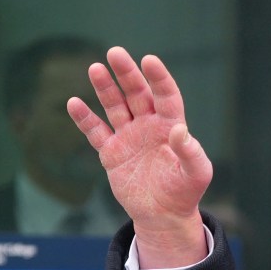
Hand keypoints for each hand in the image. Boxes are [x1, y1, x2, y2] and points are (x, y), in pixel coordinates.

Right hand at [66, 46, 211, 267]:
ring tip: (96, 68)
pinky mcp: (111, 152)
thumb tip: (179, 130)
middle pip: (137, 94)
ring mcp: (128, 137)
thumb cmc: (185, 193)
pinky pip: (96, 131)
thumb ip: (191, 152)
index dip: (159, 78)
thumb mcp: (197, 174)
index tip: (149, 60)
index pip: (165, 96)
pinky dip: (85, 119)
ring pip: (115, 106)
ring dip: (105, 88)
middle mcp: (148, 127)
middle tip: (115, 53)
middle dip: (127, 74)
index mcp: (170, 127)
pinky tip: (74, 103)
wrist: (163, 216)